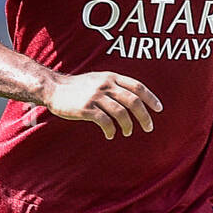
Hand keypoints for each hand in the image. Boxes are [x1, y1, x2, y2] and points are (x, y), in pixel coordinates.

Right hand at [42, 70, 162, 139]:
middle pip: (133, 101)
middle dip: (144, 116)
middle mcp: (105, 85)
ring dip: (128, 125)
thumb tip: (135, 98)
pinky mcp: (86, 108)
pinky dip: (111, 130)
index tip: (159, 109)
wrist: (54, 89)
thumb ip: (115, 85)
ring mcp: (95, 96)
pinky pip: (105, 122)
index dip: (151, 98)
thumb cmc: (79, 87)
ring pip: (121, 113)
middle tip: (149, 127)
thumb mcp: (99, 79)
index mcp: (111, 77)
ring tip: (128, 132)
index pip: (137, 86)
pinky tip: (110, 134)